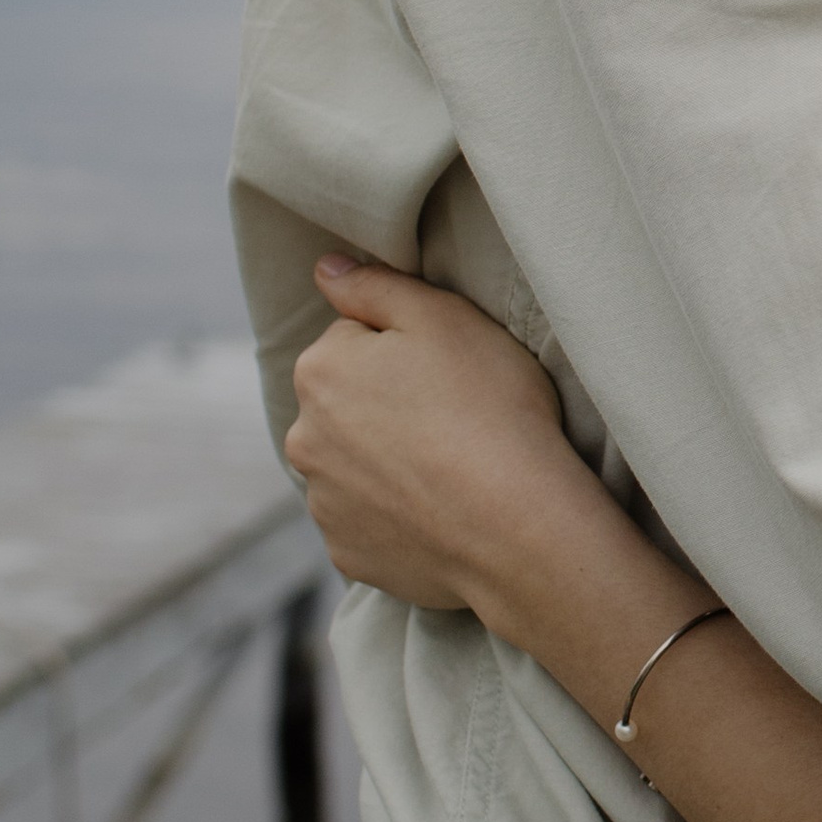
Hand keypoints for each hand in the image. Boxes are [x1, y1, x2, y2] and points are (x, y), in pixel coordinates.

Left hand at [285, 255, 618, 632]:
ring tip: (451, 466)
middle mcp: (303, 438)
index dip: (408, 349)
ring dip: (387, 460)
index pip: (356, 339)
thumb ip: (375, 285)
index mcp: (320, 370)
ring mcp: (322, 502)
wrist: (517, 525)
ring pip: (354, 464)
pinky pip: (367, 519)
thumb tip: (325, 269)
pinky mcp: (347, 553)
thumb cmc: (490, 408)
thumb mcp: (444, 317)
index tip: (449, 369)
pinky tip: (441, 509)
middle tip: (453, 415)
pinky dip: (395, 514)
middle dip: (387, 404)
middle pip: (347, 404)